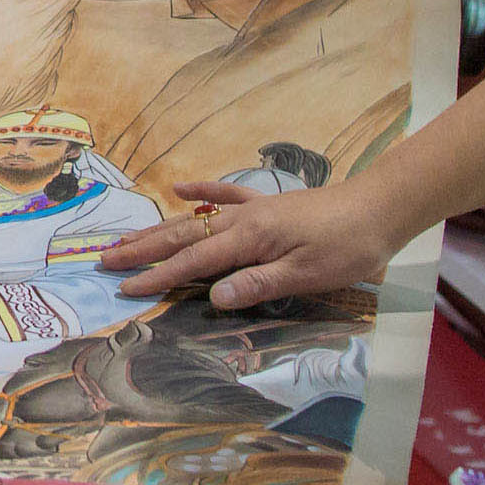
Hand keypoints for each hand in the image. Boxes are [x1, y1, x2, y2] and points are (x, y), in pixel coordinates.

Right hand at [102, 175, 404, 306]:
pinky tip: (178, 186)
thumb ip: (259, 284)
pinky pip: (226, 195)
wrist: (380, 207)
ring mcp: (254, 209)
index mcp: (249, 239)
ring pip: (195, 217)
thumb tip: (213, 298)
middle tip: (104, 260)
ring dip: (159, 228)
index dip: (157, 277)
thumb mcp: (307, 275)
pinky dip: (201, 189)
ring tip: (126, 237)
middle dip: (142, 250)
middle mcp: (243, 220)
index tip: (124, 289)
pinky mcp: (268, 205)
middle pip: (182, 236)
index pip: (193, 262)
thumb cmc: (349, 247)